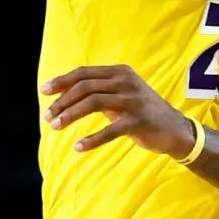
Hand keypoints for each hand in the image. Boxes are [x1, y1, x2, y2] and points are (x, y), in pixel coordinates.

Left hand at [41, 65, 194, 157]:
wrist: (174, 128)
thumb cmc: (141, 111)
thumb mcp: (121, 94)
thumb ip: (99, 91)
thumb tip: (64, 94)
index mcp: (119, 72)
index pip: (84, 73)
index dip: (62, 81)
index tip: (44, 92)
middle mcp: (126, 82)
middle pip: (86, 87)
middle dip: (63, 101)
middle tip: (48, 117)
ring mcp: (133, 100)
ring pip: (94, 103)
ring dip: (71, 115)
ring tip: (55, 127)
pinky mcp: (139, 120)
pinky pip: (111, 129)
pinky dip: (92, 139)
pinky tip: (78, 147)